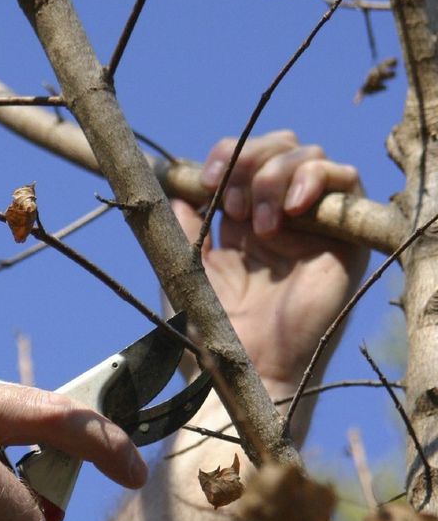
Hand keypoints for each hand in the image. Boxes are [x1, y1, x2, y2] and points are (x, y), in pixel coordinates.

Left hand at [173, 130, 367, 392]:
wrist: (245, 373)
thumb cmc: (212, 336)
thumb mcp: (184, 269)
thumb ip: (181, 226)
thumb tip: (174, 186)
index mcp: (242, 224)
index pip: (244, 158)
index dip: (226, 155)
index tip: (203, 182)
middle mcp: (280, 220)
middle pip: (280, 147)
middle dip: (252, 159)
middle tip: (231, 201)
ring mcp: (313, 228)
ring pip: (309, 157)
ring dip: (277, 174)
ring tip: (261, 223)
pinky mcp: (345, 242)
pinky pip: (347, 180)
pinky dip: (318, 178)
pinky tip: (291, 209)